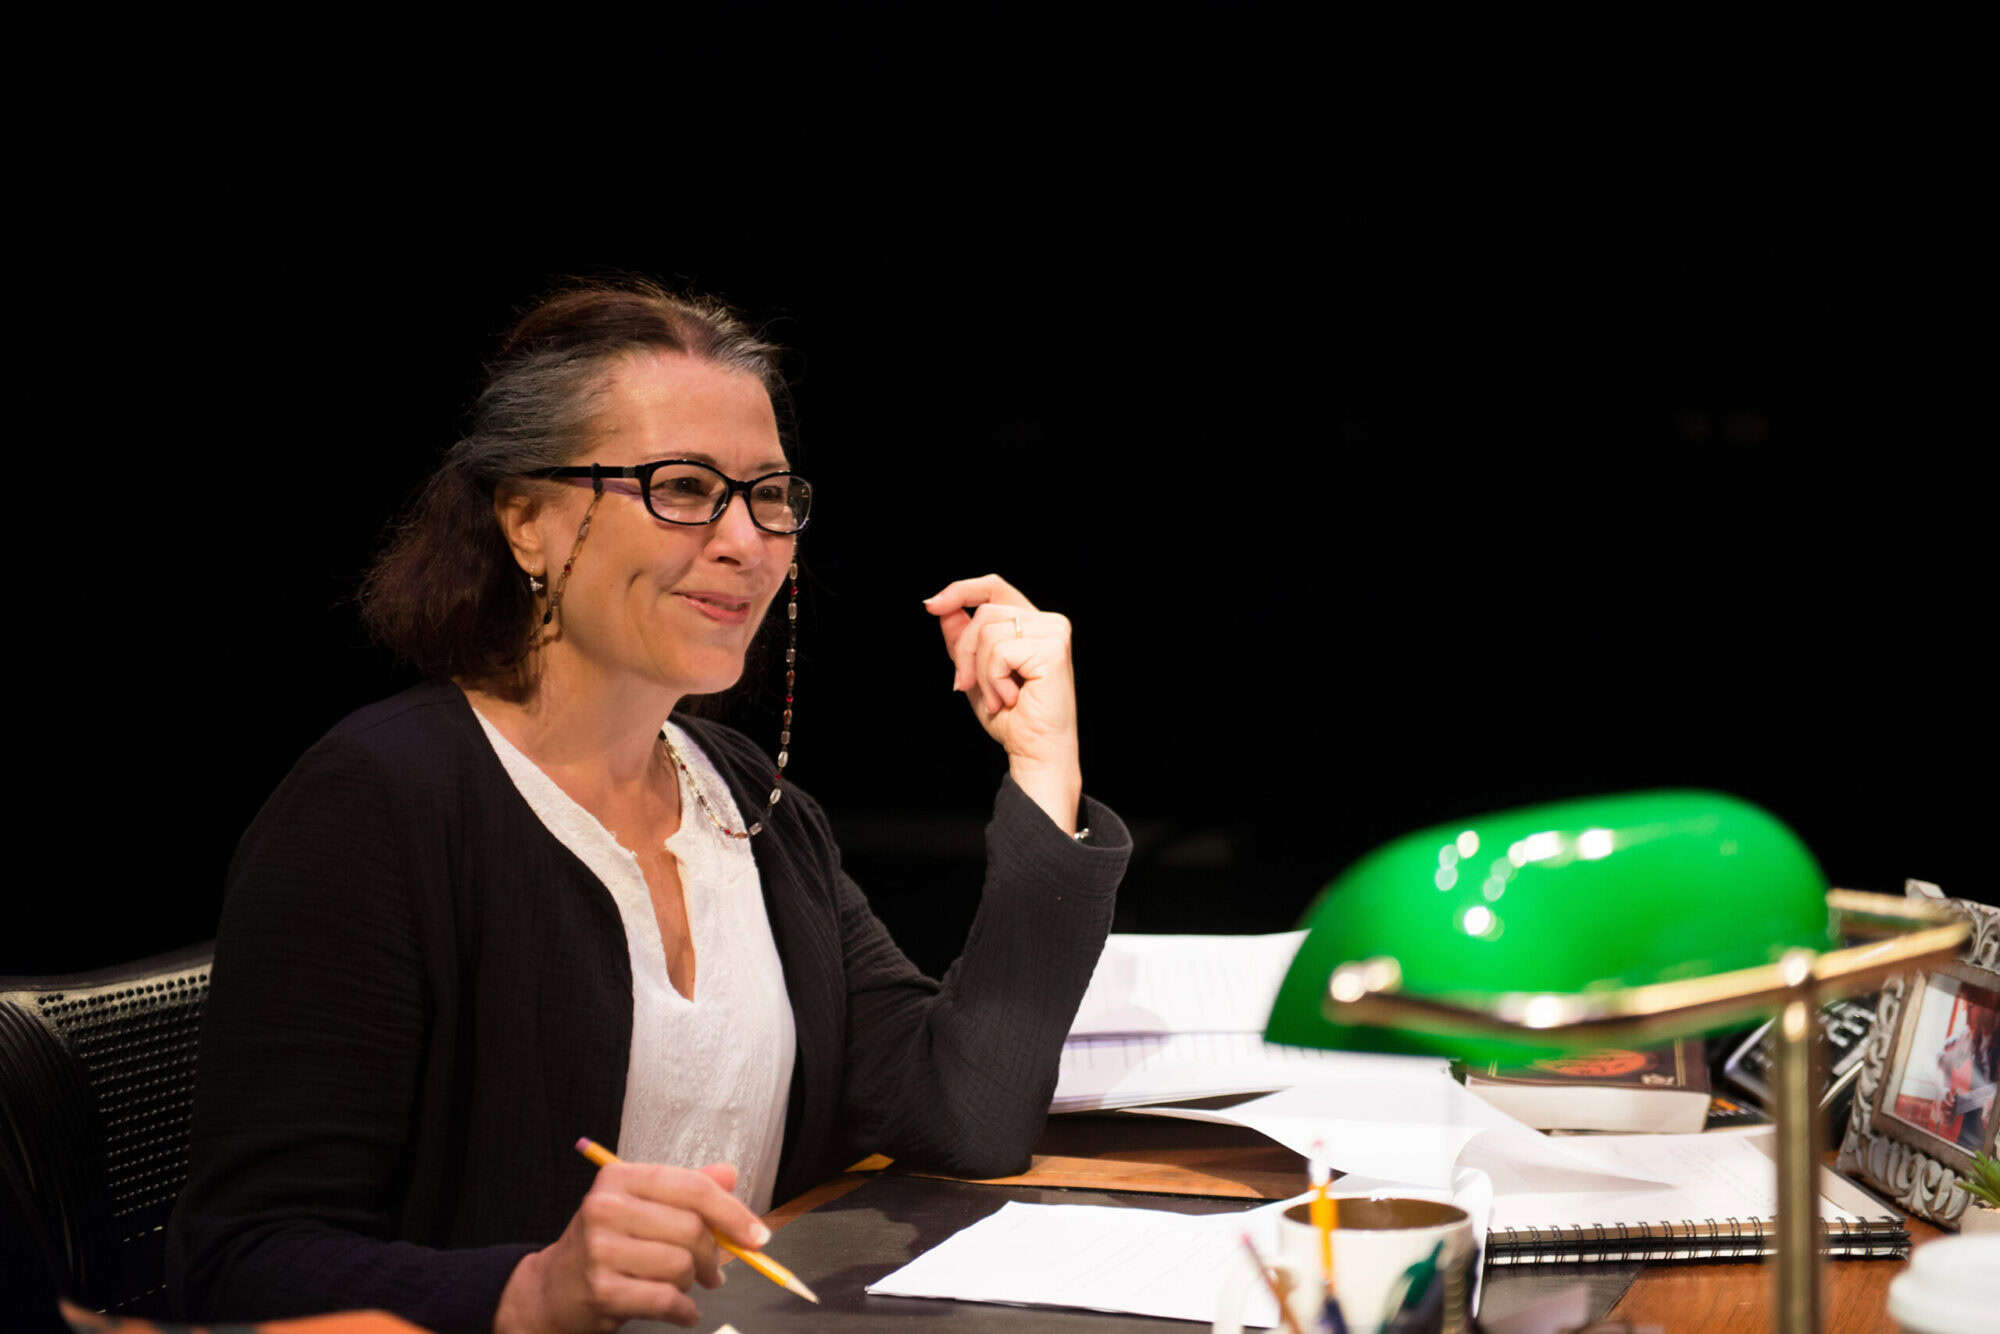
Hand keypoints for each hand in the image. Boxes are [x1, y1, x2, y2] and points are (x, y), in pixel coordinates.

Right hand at [493, 1160, 768, 1331]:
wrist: (551, 1291)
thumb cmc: (606, 1246)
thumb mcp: (642, 1207)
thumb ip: (687, 1189)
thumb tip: (730, 1174)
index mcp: (621, 1178)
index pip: (693, 1188)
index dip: (733, 1213)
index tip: (758, 1236)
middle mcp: (605, 1207)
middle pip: (691, 1229)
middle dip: (711, 1256)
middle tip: (712, 1272)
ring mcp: (599, 1249)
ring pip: (680, 1265)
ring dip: (692, 1284)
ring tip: (682, 1287)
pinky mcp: (601, 1289)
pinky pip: (665, 1300)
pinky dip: (683, 1311)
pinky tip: (680, 1311)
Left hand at [923, 573, 1081, 832]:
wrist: (1035, 751)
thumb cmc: (1012, 718)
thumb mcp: (975, 672)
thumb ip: (962, 640)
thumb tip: (942, 609)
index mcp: (1032, 623)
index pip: (994, 588)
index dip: (961, 591)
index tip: (931, 606)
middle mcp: (1048, 622)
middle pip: (984, 613)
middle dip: (964, 651)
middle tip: (965, 684)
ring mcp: (1054, 633)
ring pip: (988, 632)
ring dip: (981, 672)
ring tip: (997, 697)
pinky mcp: (1053, 649)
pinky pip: (999, 652)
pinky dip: (993, 680)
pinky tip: (1010, 698)